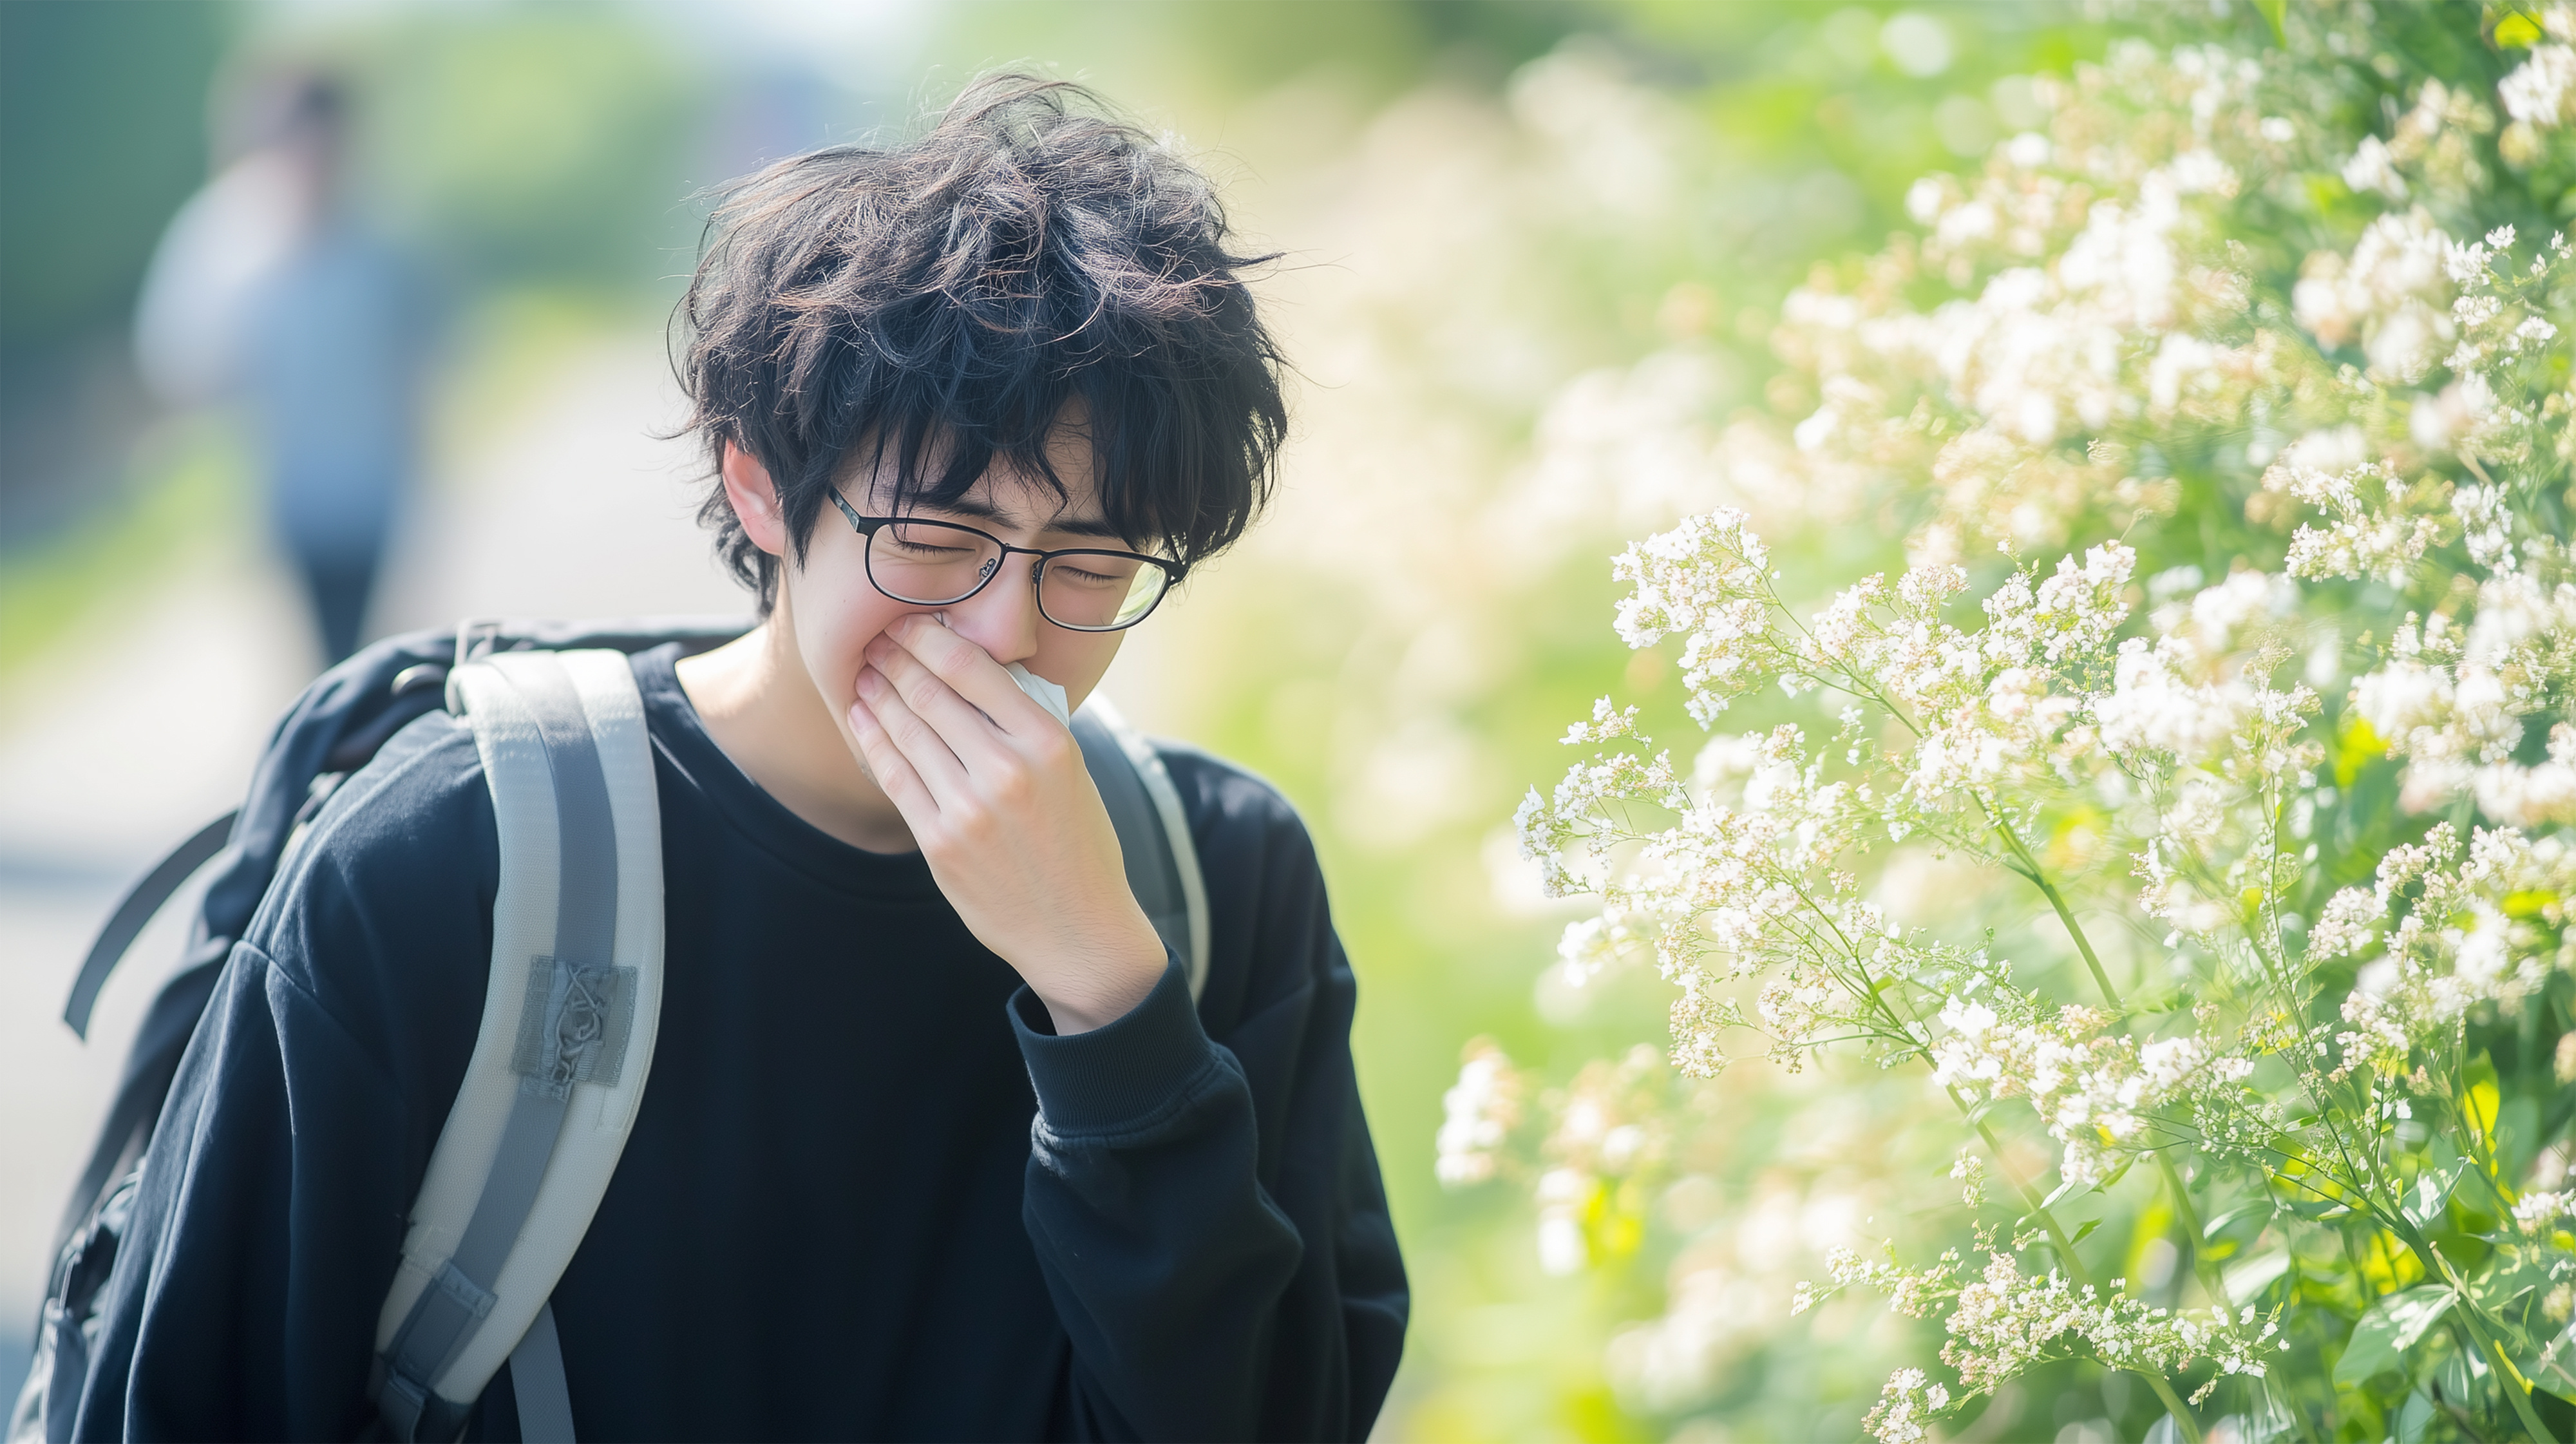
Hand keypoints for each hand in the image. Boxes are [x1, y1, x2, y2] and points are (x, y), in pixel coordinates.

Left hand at [844, 616, 1164, 1032]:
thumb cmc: (1079, 842)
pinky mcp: (939, 843)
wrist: (1077, 929)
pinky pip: (895, 777)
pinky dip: (874, 740)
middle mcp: (1008, 771)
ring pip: (907, 732)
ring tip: (865, 673)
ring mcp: (969, 809)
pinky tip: (862, 719)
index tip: (909, 622)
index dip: (930, 637)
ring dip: (878, 695)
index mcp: (1049, 743)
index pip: (974, 669)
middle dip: (896, 660)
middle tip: (876, 640)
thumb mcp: (1074, 772)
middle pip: (932, 695)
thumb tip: (971, 672)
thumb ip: (1027, 725)